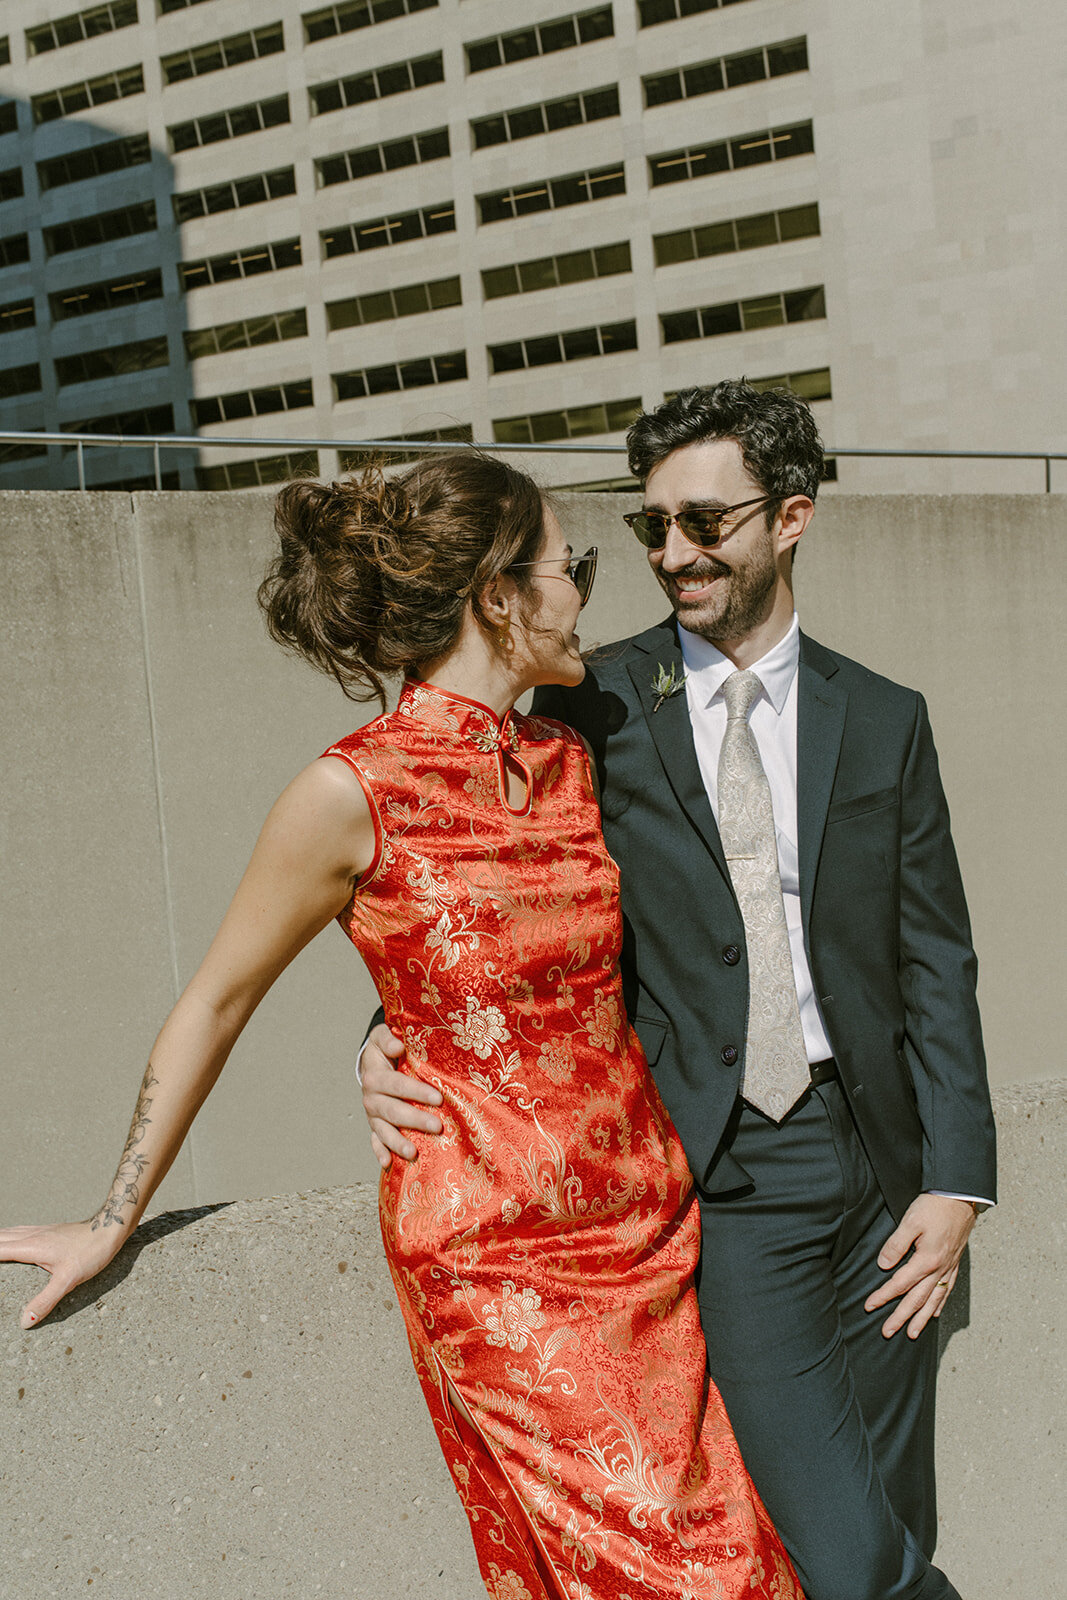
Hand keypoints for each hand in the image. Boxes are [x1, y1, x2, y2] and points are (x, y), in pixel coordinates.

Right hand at [0, 1220, 121, 1329]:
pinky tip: (12, 1240)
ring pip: (9, 1233)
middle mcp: (32, 1236)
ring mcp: (41, 1231)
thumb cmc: (91, 1252)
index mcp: (31, 1246)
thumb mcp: (68, 1280)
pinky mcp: (49, 1231)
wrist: (110, 1228)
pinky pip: (21, 1232)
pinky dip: (8, 1236)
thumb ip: (45, 1301)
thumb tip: (23, 1322)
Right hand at [361, 1024, 441, 1169]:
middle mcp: (371, 1098)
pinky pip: (375, 1141)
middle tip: (437, 1126)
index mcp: (375, 1076)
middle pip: (392, 1111)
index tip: (437, 1098)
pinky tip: (388, 1163)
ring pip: (383, 1130)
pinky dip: (380, 1152)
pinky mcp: (374, 1125)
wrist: (371, 1062)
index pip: (396, 1084)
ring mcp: (372, 1114)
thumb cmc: (385, 1049)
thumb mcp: (382, 1036)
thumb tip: (398, 1045)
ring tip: (413, 1153)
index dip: (416, 1091)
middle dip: (415, 1120)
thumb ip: (388, 1038)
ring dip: (397, 1142)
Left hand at [865, 1193, 976, 1338]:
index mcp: (927, 1260)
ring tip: (913, 1333)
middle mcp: (939, 1269)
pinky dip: (940, 1304)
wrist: (961, 1196)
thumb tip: (884, 1265)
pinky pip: (947, 1289)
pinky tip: (935, 1312)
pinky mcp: (954, 1262)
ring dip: (922, 1318)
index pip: (899, 1284)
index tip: (869, 1306)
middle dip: (902, 1317)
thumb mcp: (911, 1221)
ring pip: (934, 1299)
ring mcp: (948, 1267)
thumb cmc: (935, 1206)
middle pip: (917, 1299)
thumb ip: (896, 1245)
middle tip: (888, 1332)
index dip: (883, 1296)